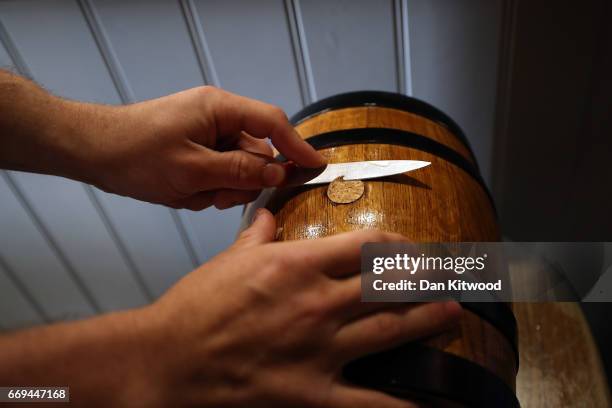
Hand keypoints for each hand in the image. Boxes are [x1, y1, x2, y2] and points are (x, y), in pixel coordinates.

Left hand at [68, 86, 325, 209]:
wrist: (93, 152)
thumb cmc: (134, 153)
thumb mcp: (193, 169)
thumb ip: (240, 171)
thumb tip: (278, 173)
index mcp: (219, 109)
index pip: (272, 123)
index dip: (298, 146)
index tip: (317, 167)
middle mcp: (218, 118)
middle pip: (256, 152)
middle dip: (243, 180)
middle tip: (218, 195)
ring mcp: (207, 135)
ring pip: (237, 168)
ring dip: (221, 188)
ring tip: (192, 194)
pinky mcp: (197, 151)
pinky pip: (219, 174)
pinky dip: (207, 189)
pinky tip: (183, 192)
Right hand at [140, 209, 461, 406]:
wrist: (166, 361)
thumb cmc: (194, 308)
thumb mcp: (228, 261)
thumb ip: (258, 234)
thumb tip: (269, 213)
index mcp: (296, 265)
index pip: (365, 247)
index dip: (398, 245)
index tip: (411, 248)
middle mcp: (316, 303)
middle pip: (389, 284)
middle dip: (423, 278)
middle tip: (445, 276)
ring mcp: (318, 349)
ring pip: (390, 328)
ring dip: (428, 319)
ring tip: (452, 312)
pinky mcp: (312, 393)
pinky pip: (369, 401)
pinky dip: (402, 403)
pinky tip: (430, 401)